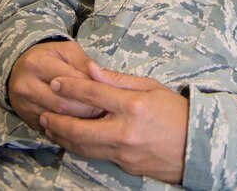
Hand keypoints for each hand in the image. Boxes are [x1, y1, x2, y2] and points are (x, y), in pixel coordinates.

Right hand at [8, 40, 102, 129]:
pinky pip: (50, 127)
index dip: (91, 89)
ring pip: (57, 118)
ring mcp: (24, 105)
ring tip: (97, 119)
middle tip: (106, 111)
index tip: (108, 95)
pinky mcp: (26, 118)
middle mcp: (26, 85)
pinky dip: (67, 127)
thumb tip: (101, 77)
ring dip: (79, 120)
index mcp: (37, 63)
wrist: (18, 68)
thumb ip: (83, 63)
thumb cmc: (49, 56)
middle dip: (87, 109)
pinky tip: (81, 124)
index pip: (69, 80)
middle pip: (63, 103)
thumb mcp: (67, 50)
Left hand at [40, 63, 188, 183]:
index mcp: (133, 105)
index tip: (55, 82)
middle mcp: (125, 131)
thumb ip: (118, 80)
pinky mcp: (123, 165)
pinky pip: (94, 155)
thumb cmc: (174, 110)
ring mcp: (122, 151)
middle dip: (57, 120)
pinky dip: (78, 146)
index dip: (71, 87)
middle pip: (80, 127)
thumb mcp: (150, 86)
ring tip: (49, 127)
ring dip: (63, 137)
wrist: (195, 145)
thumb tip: (92, 70)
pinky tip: (69, 139)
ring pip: (82, 146)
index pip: (93, 94)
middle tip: (42, 113)